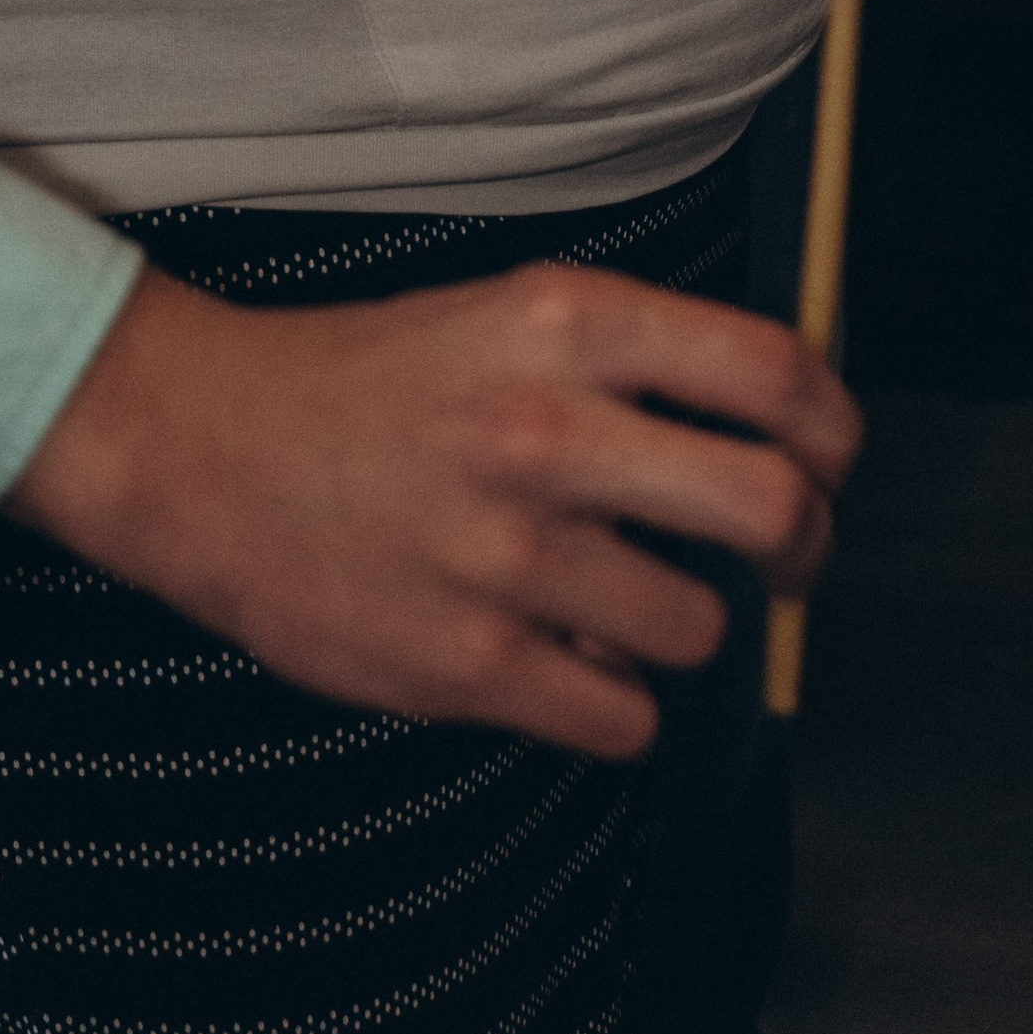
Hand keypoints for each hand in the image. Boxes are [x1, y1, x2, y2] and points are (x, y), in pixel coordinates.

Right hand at [11, 261, 859, 751]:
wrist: (197, 443)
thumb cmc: (360, 381)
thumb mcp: (498, 314)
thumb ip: (627, 356)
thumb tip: (777, 420)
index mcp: (561, 323)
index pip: (773, 372)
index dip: (836, 429)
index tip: (831, 462)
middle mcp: (546, 429)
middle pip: (772, 506)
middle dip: (805, 547)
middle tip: (785, 559)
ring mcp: (508, 554)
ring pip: (699, 630)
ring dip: (678, 629)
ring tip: (611, 600)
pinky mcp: (468, 663)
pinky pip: (622, 718)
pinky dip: (610, 701)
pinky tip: (560, 658)